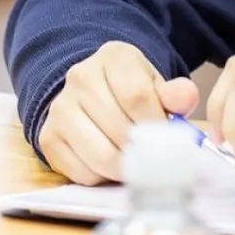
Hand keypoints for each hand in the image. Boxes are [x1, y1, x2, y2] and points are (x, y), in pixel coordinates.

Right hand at [38, 41, 199, 185]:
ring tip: (136, 163)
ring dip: (125, 167)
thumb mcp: (155, 84)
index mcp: (113, 57)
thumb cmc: (130, 90)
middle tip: (156, 157)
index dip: (157, 124)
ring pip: (101, 155)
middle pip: (120, 129)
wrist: (90, 92)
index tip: (169, 138)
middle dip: (143, 150)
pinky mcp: (48, 138)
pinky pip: (82, 172)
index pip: (137, 97)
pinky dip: (102, 177)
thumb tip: (186, 97)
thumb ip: (174, 93)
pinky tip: (111, 164)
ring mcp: (60, 108)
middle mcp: (80, 78)